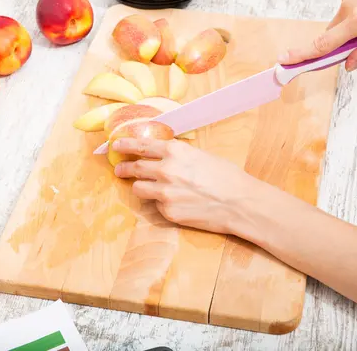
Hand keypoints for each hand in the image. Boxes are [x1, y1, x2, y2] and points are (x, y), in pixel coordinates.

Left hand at [112, 137, 265, 236]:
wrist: (240, 203)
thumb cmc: (227, 177)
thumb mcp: (201, 155)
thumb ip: (179, 156)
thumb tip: (164, 156)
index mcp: (174, 151)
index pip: (140, 145)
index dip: (125, 145)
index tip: (116, 146)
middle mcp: (165, 169)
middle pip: (134, 167)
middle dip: (124, 168)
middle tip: (120, 169)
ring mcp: (164, 192)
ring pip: (138, 188)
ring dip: (141, 187)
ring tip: (148, 188)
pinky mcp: (167, 212)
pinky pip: (156, 206)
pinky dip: (162, 204)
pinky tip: (178, 203)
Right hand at [278, 0, 356, 70]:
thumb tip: (349, 64)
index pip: (324, 44)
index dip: (302, 55)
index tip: (284, 60)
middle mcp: (349, 5)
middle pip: (331, 34)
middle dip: (341, 42)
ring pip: (340, 20)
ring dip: (351, 26)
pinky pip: (346, 6)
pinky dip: (356, 11)